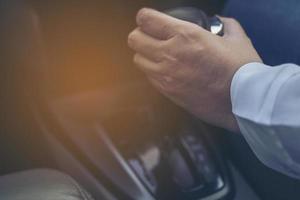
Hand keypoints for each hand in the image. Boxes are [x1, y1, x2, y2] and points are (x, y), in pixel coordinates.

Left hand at [128, 8, 261, 131]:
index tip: (149, 20)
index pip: (147, 19)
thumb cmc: (241, 68)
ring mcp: (165, 75)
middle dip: (141, 35)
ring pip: (138, 60)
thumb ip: (225, 25)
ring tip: (158, 56)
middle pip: (134, 39)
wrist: (243, 101)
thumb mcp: (237, 38)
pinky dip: (153, 72)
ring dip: (145, 55)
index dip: (145, 17)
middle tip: (152, 37)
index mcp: (185, 35)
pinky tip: (166, 72)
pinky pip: (149, 78)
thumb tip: (218, 22)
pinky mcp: (167, 93)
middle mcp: (169, 53)